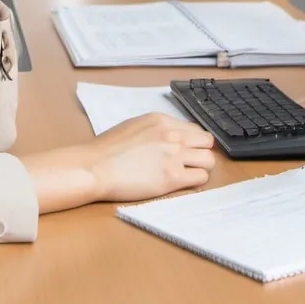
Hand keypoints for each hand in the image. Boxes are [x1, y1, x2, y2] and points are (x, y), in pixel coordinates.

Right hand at [21, 114, 215, 213]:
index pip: (194, 129)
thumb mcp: (133, 126)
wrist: (96, 167)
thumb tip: (170, 138)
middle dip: (201, 152)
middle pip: (207, 142)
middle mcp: (172, 135)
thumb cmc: (107, 149)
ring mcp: (174, 156)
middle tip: (190, 162)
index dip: (192, 141)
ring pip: (208, 161)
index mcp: (161, 120)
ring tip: (187, 173)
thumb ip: (156, 129)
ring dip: (201, 167)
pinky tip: (182, 182)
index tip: (188, 149)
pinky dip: (195, 181)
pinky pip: (200, 178)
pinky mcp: (173, 178)